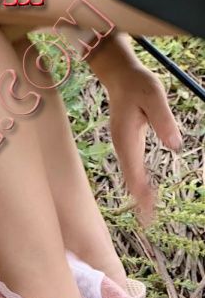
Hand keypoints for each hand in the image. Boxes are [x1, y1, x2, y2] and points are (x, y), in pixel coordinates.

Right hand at [89, 35, 182, 224]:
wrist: (120, 75)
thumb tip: (176, 146)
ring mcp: (123, 146)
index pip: (134, 172)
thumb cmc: (138, 83)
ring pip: (130, 176)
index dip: (141, 192)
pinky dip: (138, 183)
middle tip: (149, 222)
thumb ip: (164, 120)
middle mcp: (122, 147)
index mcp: (126, 139)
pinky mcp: (126, 144)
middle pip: (130, 180)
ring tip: (149, 214)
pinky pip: (132, 169)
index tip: (148, 209)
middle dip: (139, 201)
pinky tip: (145, 193)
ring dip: (139, 195)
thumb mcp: (155, 96)